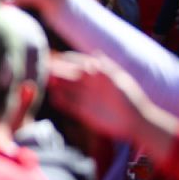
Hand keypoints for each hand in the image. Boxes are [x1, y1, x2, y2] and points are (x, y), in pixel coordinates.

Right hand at [47, 52, 176, 161]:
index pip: (77, 62)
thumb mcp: (120, 81)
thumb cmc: (131, 98)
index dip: (66, 59)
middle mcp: (88, 85)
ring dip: (54, 85)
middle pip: (67, 75)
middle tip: (42, 68)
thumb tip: (92, 58)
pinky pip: (67, 105)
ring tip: (44, 82)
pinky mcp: (82, 113)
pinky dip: (60, 101)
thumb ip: (106, 69)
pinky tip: (53, 98)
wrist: (136, 122)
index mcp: (96, 74)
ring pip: (65, 89)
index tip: (55, 57)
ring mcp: (84, 98)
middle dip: (55, 71)